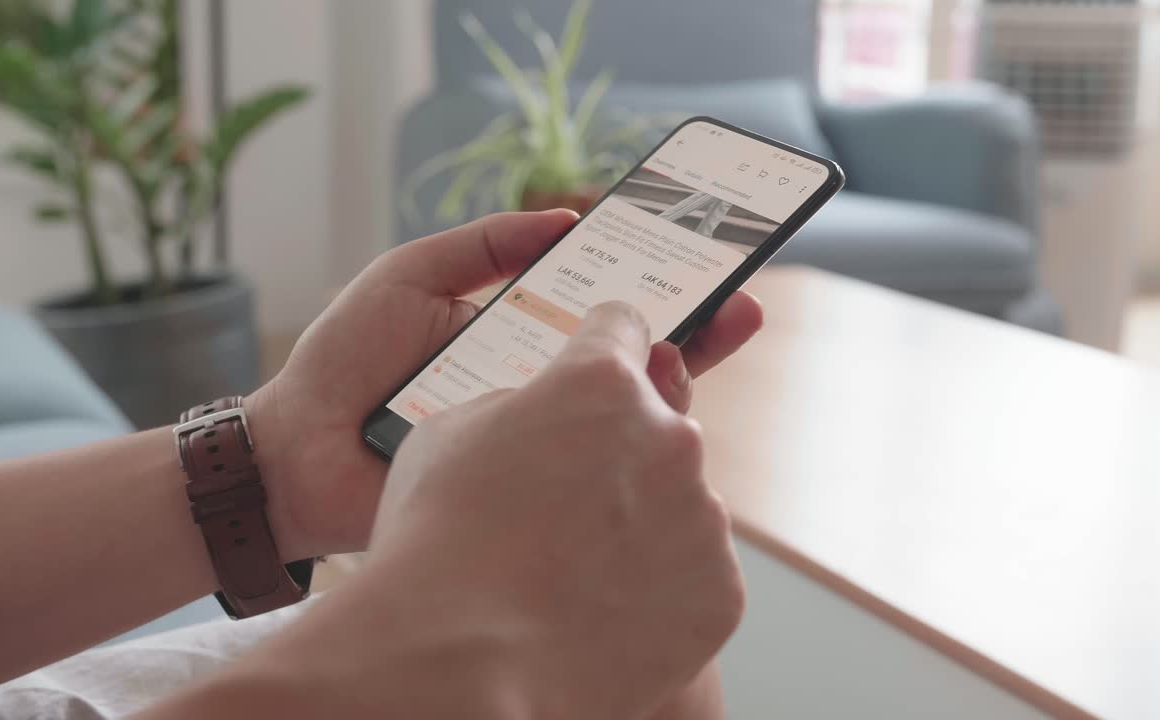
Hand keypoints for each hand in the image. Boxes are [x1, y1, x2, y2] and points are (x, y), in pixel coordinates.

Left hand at [247, 211, 762, 560]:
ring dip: (669, 385)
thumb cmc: (343, 361)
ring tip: (712, 342)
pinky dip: (623, 450)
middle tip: (740, 304)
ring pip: (618, 420)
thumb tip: (565, 219)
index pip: (598, 311)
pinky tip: (659, 420)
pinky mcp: (520, 494)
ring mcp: (531, 446)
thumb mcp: (410, 276)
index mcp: (514, 337)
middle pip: (626, 366)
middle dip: (688, 334)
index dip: (651, 286)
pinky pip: (581, 473)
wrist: (291, 453)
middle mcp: (534, 392)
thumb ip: (483, 246)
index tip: (701, 258)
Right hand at [281, 303, 744, 717]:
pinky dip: (658, 587)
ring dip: (640, 523)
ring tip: (572, 571)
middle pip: (654, 425)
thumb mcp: (449, 435)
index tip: (606, 360)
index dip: (603, 343)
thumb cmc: (438, 550)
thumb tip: (546, 418)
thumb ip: (519, 407)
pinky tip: (600, 609)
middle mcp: (670, 436)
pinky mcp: (721, 590)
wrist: (461, 669)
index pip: (623, 328)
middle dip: (616, 452)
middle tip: (562, 505)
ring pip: (678, 503)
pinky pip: (694, 573)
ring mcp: (703, 517)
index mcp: (600, 383)